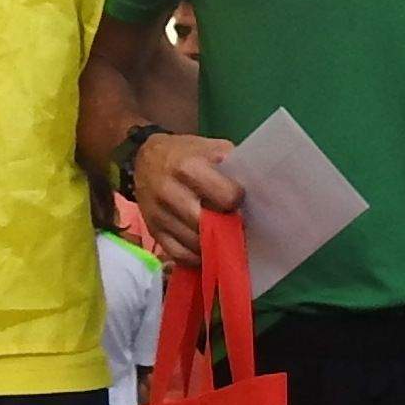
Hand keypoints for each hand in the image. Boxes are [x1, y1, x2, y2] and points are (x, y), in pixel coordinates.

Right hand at [128, 132, 240, 268]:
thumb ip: (231, 166)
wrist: (145, 158)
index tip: (239, 199)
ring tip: (224, 237)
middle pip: (208, 224)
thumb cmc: (186, 153)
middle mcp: (169, 191)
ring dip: (214, 244)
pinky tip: (207, 250)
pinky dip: (197, 257)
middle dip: (226, 225)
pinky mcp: (153, 230)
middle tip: (234, 223)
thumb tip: (258, 191)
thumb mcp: (209, 147)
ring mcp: (158, 214)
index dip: (237, 199)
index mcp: (187, 167)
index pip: (226, 196)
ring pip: (195, 243)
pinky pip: (179, 254)